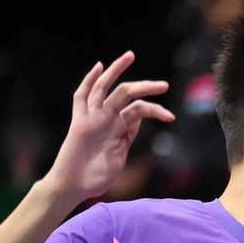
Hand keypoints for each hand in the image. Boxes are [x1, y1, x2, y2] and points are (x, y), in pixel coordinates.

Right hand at [44, 51, 173, 204]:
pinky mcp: (80, 122)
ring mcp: (93, 119)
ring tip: (130, 56)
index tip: (169, 116)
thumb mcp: (119, 155)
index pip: (138, 110)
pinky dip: (89, 81)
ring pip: (106, 89)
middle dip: (145, 87)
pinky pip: (82, 97)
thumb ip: (127, 136)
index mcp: (119, 128)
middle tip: (164, 84)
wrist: (74, 187)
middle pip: (126, 94)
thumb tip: (138, 119)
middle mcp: (106, 120)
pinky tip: (99, 66)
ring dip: (118, 72)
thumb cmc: (96, 177)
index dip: (154, 110)